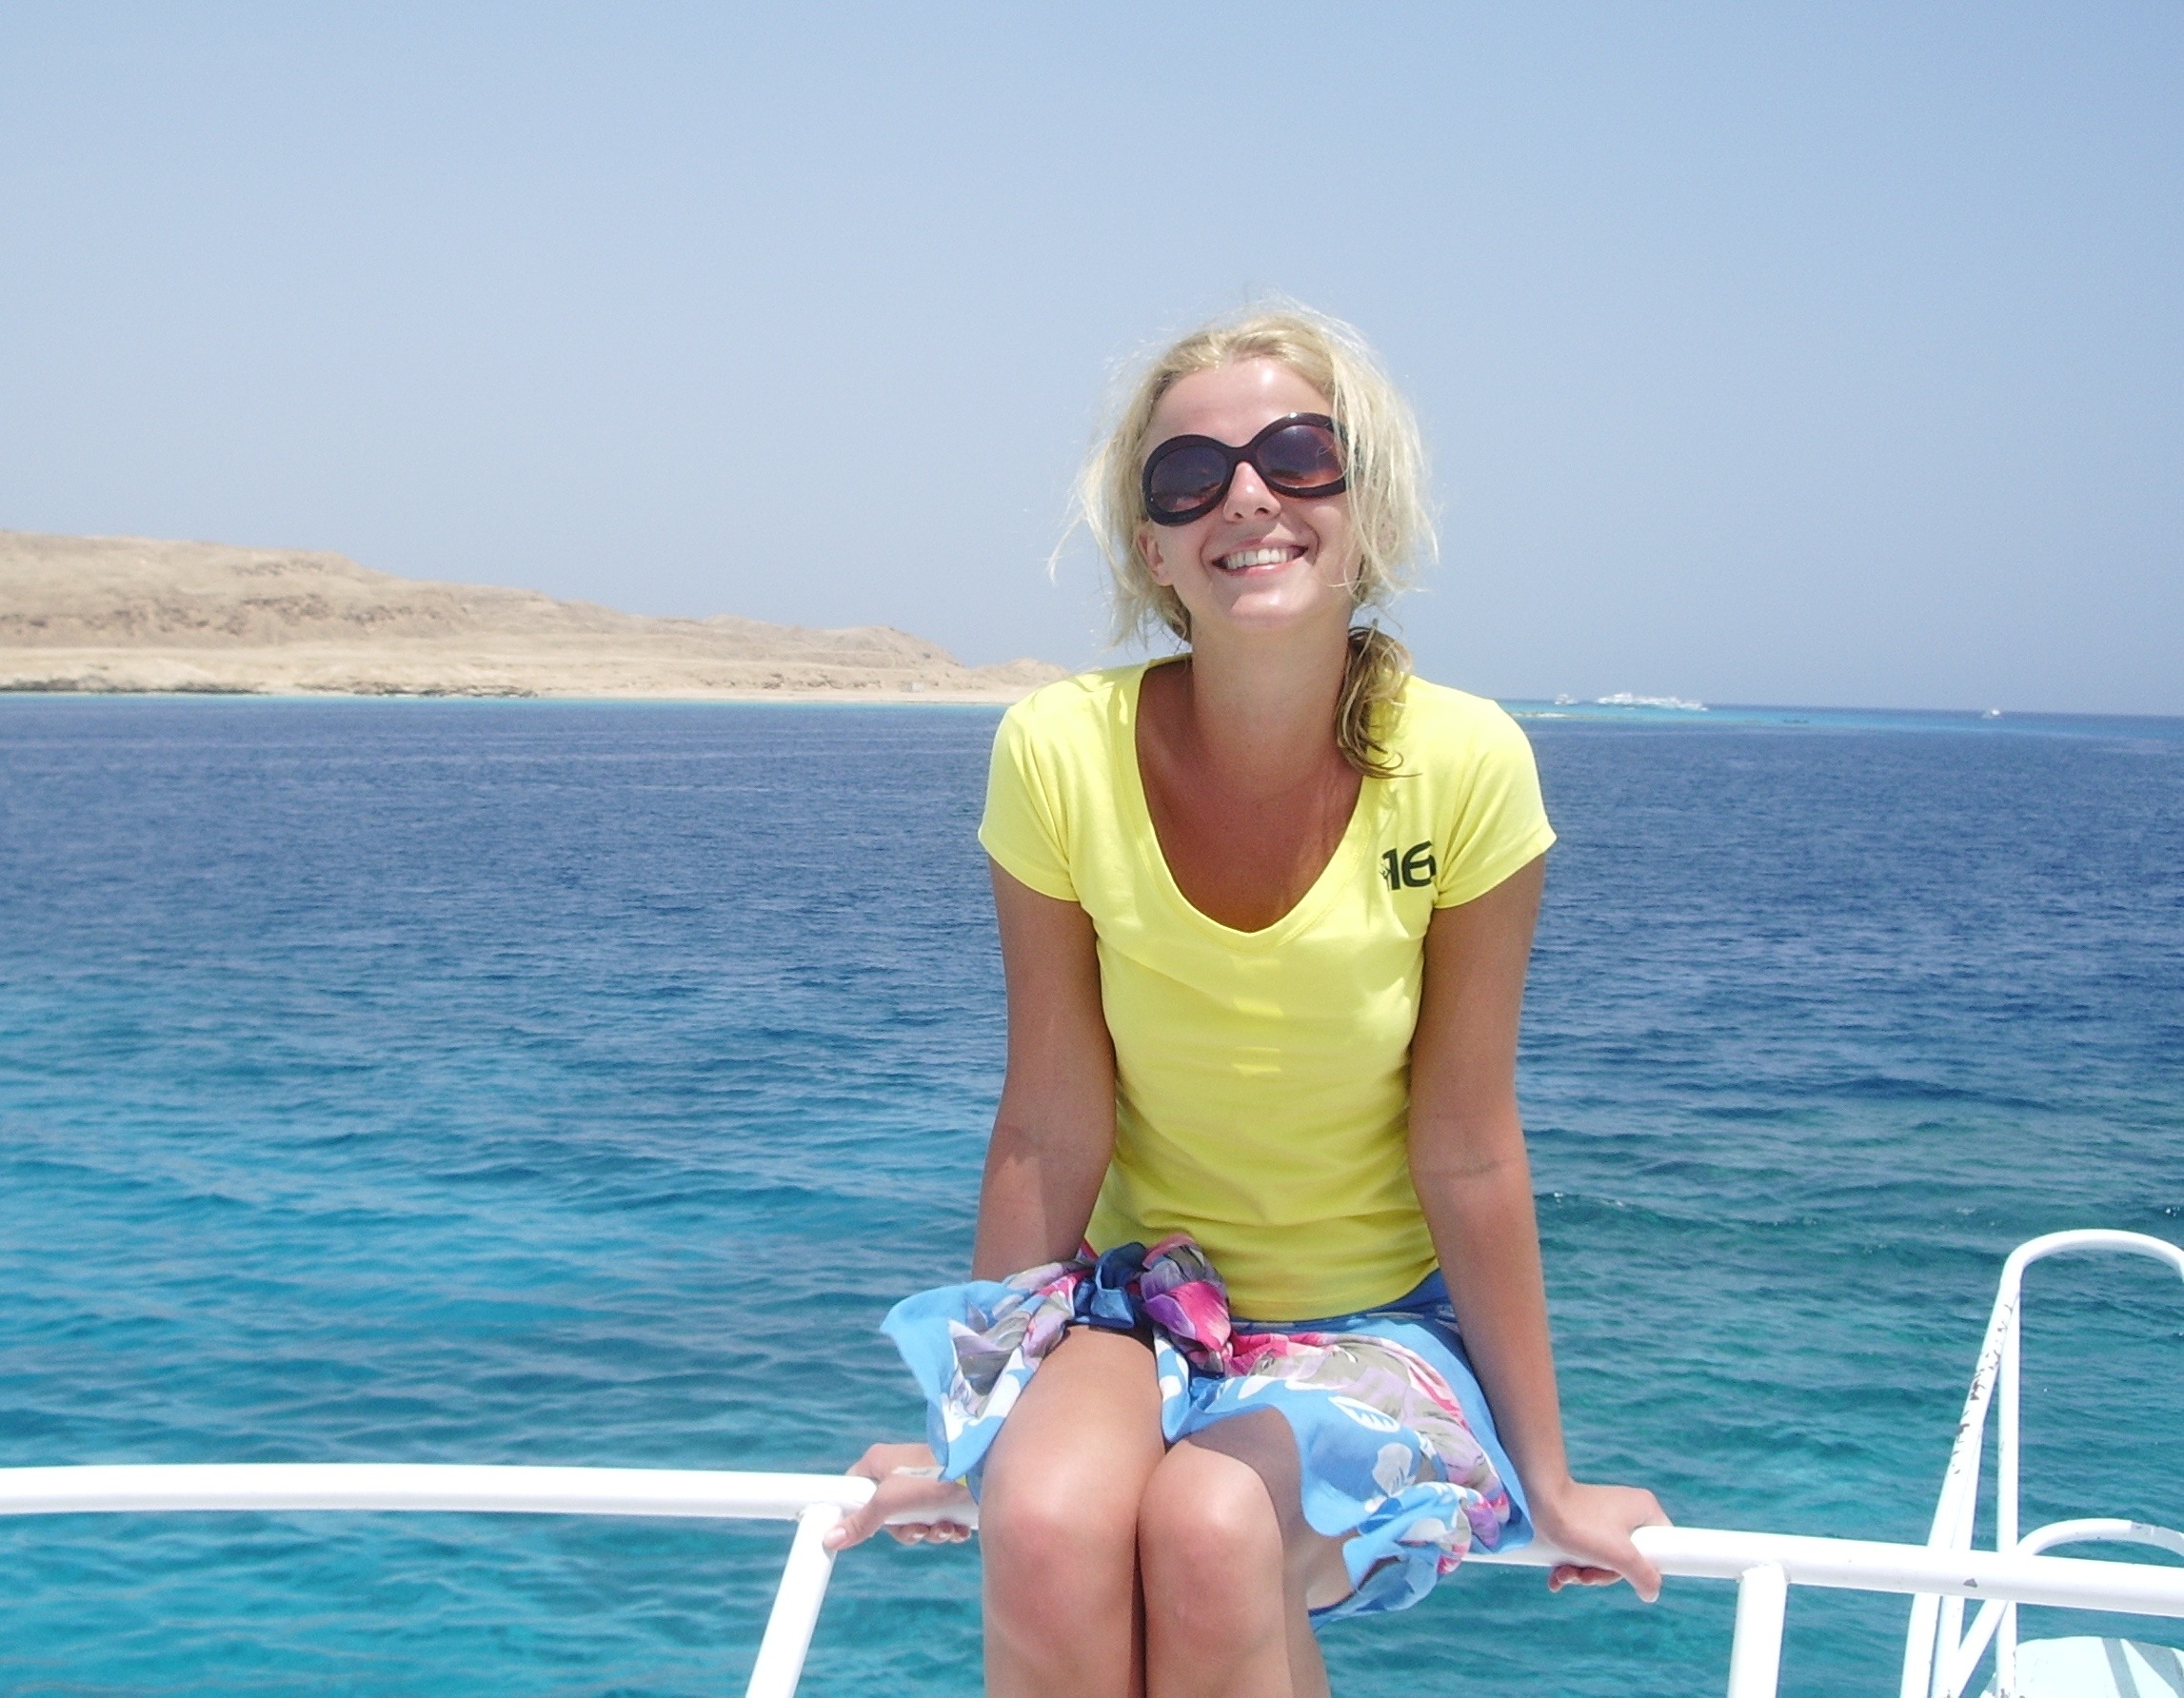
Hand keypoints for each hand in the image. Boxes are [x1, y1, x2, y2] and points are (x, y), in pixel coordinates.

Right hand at [822, 1441, 978, 1550]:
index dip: (858, 1513)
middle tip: (919, 1529)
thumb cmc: (933, 1478)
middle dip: (906, 1530)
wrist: (983, 1471)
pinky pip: (936, 1519)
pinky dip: (946, 1529)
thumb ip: (860, 1522)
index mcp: (878, 1462)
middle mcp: (899, 1470)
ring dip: (930, 1532)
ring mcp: (922, 1482)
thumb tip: (828, 1539)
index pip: (853, 1490)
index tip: (871, 1528)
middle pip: (886, 1515)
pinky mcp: (944, 1492)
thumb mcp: (889, 1502)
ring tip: (944, 1527)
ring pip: (914, 1520)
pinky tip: (957, 1528)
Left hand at [1531, 1479, 1670, 1601]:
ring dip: (1584, 1574)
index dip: (1645, 1568)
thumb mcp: (1620, 1557)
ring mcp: (1604, 1516)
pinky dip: (1573, 1566)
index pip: (1663, 1546)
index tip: (1623, 1572)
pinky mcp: (1583, 1521)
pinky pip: (1587, 1550)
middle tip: (1587, 1575)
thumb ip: (1644, 1577)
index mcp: (1645, 1509)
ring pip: (1605, 1558)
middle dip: (1603, 1575)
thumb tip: (1652, 1593)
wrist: (1536, 1501)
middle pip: (1629, 1558)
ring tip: (1566, 1574)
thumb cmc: (1580, 1525)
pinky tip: (1557, 1577)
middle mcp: (1627, 1510)